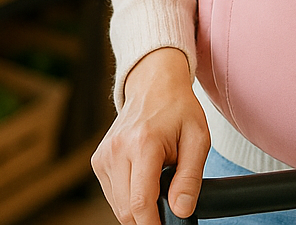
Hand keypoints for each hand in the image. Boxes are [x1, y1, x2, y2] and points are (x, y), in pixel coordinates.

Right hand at [92, 47, 210, 224]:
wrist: (154, 84)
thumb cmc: (179, 109)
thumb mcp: (198, 137)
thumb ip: (191, 176)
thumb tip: (182, 210)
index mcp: (143, 143)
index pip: (141, 201)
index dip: (152, 223)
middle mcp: (117, 150)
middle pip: (126, 209)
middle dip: (148, 215)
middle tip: (168, 201)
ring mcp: (104, 155)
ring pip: (118, 205)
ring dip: (138, 204)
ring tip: (157, 177)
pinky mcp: (98, 160)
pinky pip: (112, 193)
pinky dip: (129, 194)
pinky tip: (144, 175)